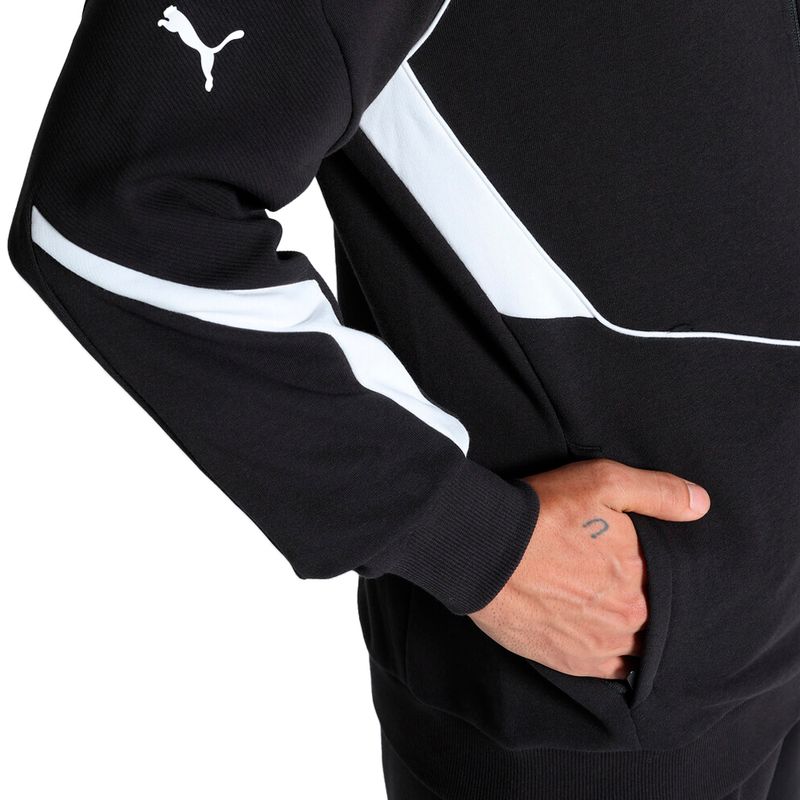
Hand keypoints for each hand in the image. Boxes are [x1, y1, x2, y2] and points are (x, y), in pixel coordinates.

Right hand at [468, 458, 710, 678]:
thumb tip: (701, 506)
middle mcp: (630, 617)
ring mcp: (601, 645)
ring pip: (636, 646)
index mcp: (644, 575)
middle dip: (644, 602)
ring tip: (613, 613)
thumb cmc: (542, 513)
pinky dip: (612, 658)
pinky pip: (610, 670)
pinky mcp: (572, 662)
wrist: (483, 550)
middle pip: (654, 616)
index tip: (642, 562)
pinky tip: (604, 640)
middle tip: (623, 585)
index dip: (659, 573)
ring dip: (631, 633)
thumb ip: (658, 492)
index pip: (671, 583)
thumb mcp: (603, 482)